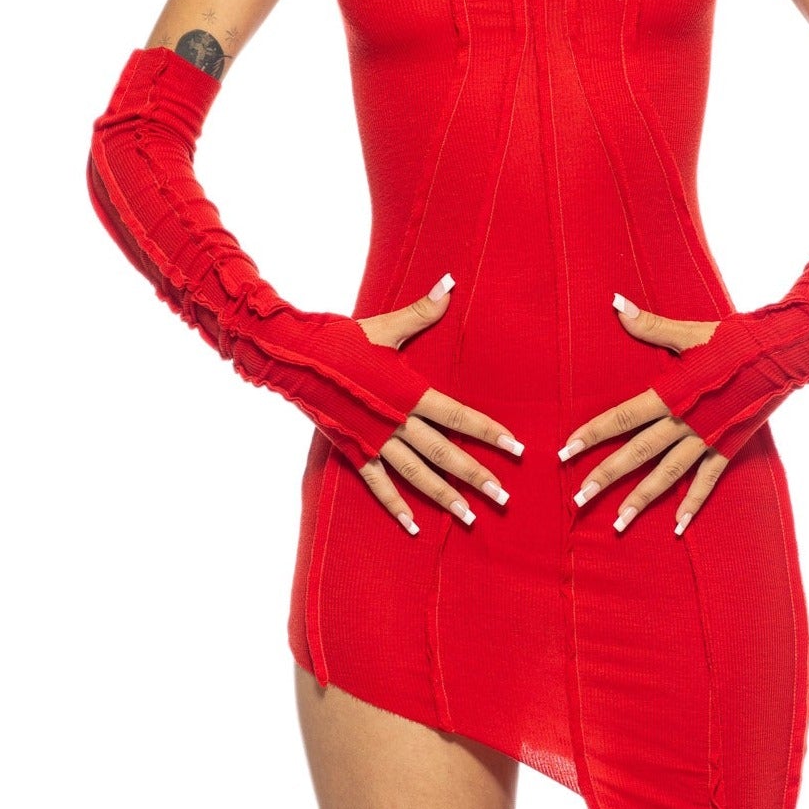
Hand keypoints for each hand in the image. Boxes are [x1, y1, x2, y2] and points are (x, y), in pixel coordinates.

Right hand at [353, 277, 525, 535]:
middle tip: (503, 498)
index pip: (458, 416)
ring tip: (469, 518)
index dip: (489, 432)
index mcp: (408, 392)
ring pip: (416, 475)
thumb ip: (422, 311)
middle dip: (476, 476)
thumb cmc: (341, 340)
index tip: (516, 448)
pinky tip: (412, 525)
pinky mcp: (353, 450)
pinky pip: (377, 485)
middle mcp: (395, 422)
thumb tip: (450, 283)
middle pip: (444, 453)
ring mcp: (374, 440)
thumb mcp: (385, 327)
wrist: (293, 358)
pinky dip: (395, 505)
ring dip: (444, 497)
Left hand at [556, 294, 731, 535]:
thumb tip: (615, 304)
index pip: (623, 417)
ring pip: (668, 474)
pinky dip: (693, 503)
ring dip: (642, 499)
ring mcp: (708, 438)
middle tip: (579, 499)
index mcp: (672, 393)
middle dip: (607, 475)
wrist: (784, 355)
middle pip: (638, 452)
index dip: (593, 433)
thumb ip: (650, 325)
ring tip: (618, 523)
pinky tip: (678, 526)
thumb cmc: (735, 340)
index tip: (565, 451)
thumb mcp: (690, 332)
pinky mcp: (729, 446)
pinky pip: (708, 480)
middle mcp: (686, 421)